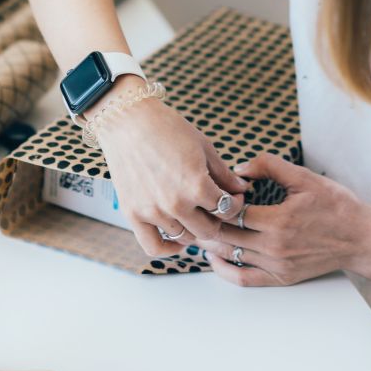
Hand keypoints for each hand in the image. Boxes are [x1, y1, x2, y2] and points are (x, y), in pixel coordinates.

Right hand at [93, 80, 249, 256]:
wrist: (127, 121)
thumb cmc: (167, 128)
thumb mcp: (204, 147)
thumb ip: (224, 174)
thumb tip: (242, 189)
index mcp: (197, 186)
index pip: (227, 210)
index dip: (235, 204)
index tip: (233, 197)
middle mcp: (176, 204)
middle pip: (208, 230)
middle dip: (218, 220)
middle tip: (216, 208)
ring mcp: (153, 212)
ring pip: (185, 238)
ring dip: (194, 229)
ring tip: (196, 215)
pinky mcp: (133, 214)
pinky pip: (153, 247)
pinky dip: (168, 249)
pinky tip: (177, 240)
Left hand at [196, 153, 370, 285]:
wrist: (362, 239)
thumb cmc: (336, 206)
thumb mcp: (305, 178)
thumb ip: (269, 166)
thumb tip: (239, 168)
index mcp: (279, 220)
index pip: (232, 212)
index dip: (214, 203)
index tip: (203, 193)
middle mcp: (275, 247)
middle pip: (225, 236)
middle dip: (204, 224)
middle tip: (188, 212)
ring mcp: (277, 265)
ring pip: (231, 255)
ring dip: (209, 244)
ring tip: (194, 230)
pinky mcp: (281, 278)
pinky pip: (244, 278)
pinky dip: (224, 269)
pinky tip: (214, 257)